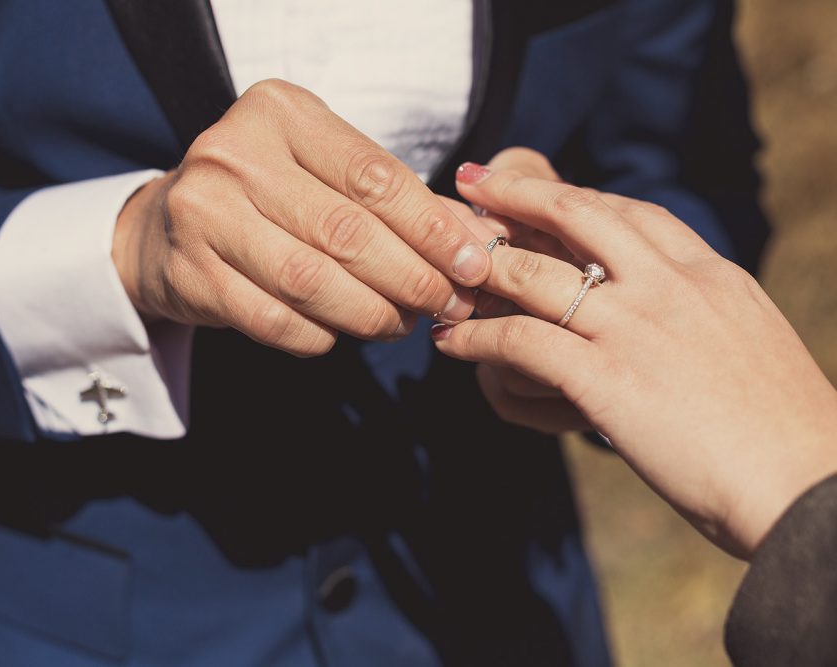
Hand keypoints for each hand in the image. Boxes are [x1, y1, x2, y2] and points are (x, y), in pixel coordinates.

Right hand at [112, 78, 495, 356]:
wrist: (163, 228)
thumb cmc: (266, 196)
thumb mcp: (324, 173)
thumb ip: (394, 200)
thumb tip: (474, 243)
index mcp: (278, 113)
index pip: (374, 176)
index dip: (432, 228)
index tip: (473, 265)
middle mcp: (233, 154)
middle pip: (347, 232)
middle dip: (411, 278)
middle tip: (447, 304)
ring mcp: (203, 214)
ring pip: (311, 281)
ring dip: (371, 314)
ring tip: (401, 324)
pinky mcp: (188, 273)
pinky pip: (275, 320)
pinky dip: (320, 336)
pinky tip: (340, 334)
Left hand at [435, 159, 836, 557]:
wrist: (808, 485)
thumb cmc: (784, 428)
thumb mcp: (748, 340)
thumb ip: (703, 313)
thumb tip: (671, 314)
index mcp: (710, 274)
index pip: (632, 212)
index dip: (575, 195)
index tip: (538, 190)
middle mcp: (670, 286)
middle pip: (577, 216)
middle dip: (515, 193)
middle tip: (469, 181)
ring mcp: (635, 329)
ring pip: (535, 275)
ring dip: (480, 269)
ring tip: (443, 267)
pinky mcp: (606, 380)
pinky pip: (520, 344)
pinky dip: (477, 339)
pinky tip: (450, 343)